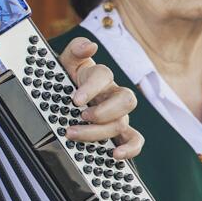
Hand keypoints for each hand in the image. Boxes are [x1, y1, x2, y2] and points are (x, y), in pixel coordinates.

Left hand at [57, 37, 142, 160]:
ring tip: (74, 133)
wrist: (66, 94)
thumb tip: (89, 46)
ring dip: (98, 132)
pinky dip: (129, 148)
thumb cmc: (69, 78)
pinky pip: (134, 140)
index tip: (75, 99)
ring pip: (122, 123)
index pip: (104, 76)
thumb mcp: (66, 62)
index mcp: (101, 77)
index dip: (91, 88)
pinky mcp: (119, 132)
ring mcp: (118, 115)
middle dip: (102, 111)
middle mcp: (114, 95)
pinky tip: (115, 155)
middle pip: (125, 101)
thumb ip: (76, 50)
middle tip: (80, 115)